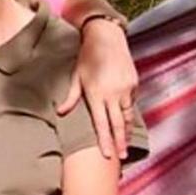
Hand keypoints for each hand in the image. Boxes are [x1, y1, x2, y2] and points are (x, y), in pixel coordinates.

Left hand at [58, 19, 137, 158]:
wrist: (107, 37)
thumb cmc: (87, 57)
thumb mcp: (76, 76)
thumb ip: (71, 97)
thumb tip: (61, 113)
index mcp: (96, 94)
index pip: (102, 124)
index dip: (105, 141)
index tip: (107, 155)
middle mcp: (113, 93)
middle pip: (118, 124)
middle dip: (120, 142)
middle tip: (122, 157)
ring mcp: (126, 88)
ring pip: (127, 115)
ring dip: (126, 131)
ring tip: (125, 144)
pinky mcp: (134, 83)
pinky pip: (131, 103)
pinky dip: (129, 113)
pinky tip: (126, 121)